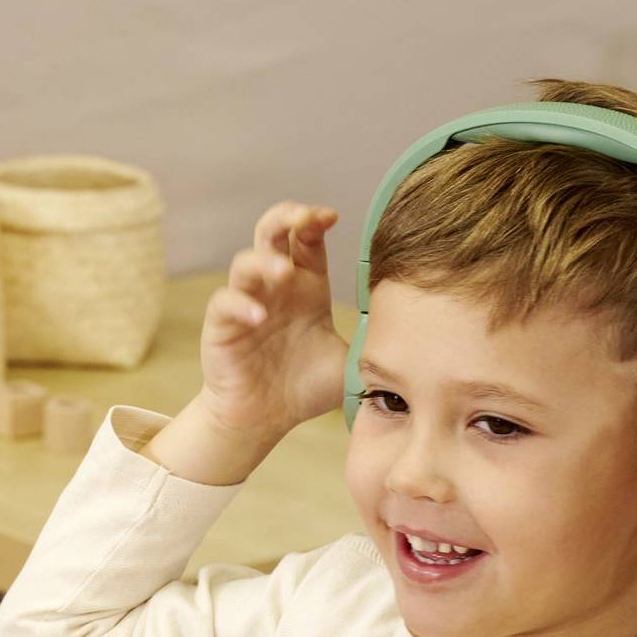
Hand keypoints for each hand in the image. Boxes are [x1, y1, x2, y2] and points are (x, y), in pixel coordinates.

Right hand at [148, 203, 347, 484]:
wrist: (266, 420)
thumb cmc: (304, 389)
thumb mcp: (348, 362)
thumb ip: (371, 342)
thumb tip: (414, 333)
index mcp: (306, 287)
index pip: (307, 240)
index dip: (315, 221)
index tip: (332, 216)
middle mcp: (274, 288)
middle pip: (270, 233)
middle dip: (284, 218)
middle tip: (302, 218)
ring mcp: (246, 303)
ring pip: (245, 263)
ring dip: (264, 260)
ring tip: (283, 273)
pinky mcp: (221, 327)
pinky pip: (225, 303)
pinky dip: (240, 304)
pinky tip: (258, 317)